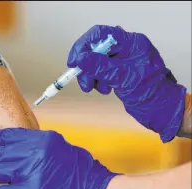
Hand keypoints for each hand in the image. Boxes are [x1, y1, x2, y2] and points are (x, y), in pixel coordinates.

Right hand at [67, 25, 186, 142]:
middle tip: (84, 82)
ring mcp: (122, 60)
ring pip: (96, 62)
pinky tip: (106, 89)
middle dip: (87, 67)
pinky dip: (98, 81)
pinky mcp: (119, 71)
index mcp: (131, 43)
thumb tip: (81, 58)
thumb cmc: (151, 92)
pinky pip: (101, 71)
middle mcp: (126, 49)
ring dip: (91, 76)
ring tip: (95, 88)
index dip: (84, 46)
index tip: (74, 61)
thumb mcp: (122, 78)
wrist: (159, 108)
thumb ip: (100, 67)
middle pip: (96, 50)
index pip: (101, 34)